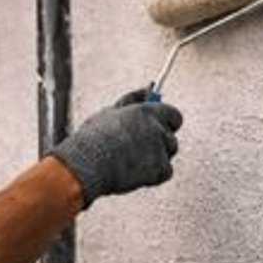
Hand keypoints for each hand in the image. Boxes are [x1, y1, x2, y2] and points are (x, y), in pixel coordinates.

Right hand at [49, 87, 182, 208]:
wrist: (88, 165)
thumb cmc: (94, 138)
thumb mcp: (110, 113)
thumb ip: (133, 100)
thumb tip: (148, 88)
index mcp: (147, 112)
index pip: (174, 115)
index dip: (166, 122)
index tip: (157, 127)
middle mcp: (158, 129)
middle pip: (170, 138)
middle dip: (158, 143)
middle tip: (137, 148)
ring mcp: (161, 150)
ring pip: (166, 156)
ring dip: (154, 159)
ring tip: (129, 161)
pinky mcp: (161, 170)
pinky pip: (164, 172)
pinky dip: (152, 174)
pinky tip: (133, 172)